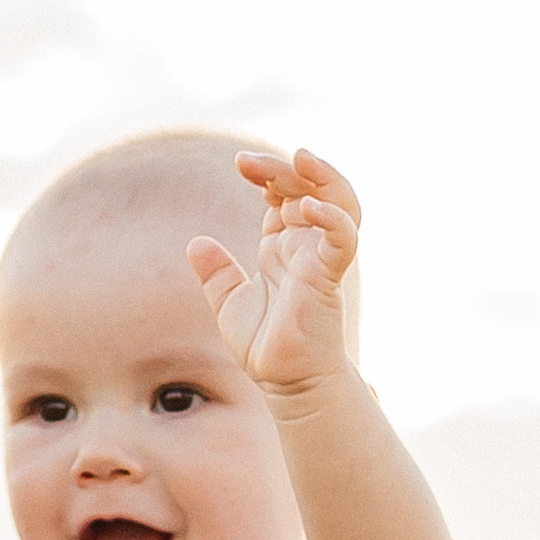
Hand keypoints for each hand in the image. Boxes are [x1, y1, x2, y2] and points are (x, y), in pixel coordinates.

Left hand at [186, 147, 360, 396]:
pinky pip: (343, 238)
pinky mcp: (330, 277)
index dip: (266, 173)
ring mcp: (321, 258)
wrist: (283, 382)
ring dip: (323, 176)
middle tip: (247, 162)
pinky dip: (332, 217)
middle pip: (308, 187)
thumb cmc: (264, 345)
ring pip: (338, 202)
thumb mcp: (229, 303)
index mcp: (282, 246)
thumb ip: (216, 274)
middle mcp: (305, 246)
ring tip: (300, 157)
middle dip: (281, 167)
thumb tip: (196, 243)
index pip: (283, 193)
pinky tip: (306, 206)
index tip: (241, 165)